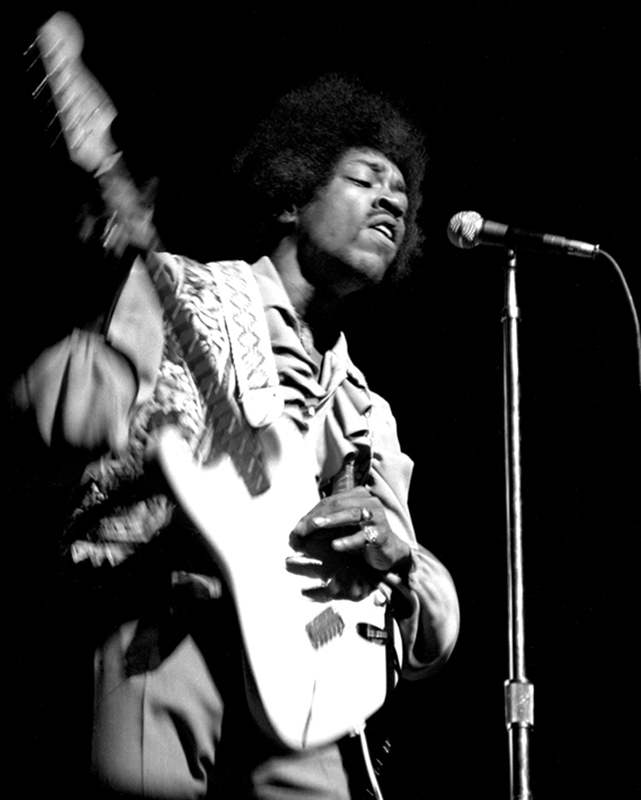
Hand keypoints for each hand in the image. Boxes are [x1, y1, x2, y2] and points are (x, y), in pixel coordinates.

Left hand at [287, 487, 411, 598]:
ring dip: (332, 520)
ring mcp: (377, 517)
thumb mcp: (342, 528)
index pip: (330, 501)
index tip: (297, 528)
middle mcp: (369, 502)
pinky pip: (363, 536)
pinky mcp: (381, 534)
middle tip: (301, 529)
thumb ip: (324, 524)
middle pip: (339, 504)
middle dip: (318, 516)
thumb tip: (297, 531)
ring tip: (316, 526)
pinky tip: (335, 545)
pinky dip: (348, 540)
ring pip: (352, 514)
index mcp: (358, 495)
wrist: (388, 552)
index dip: (312, 513)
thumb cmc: (362, 536)